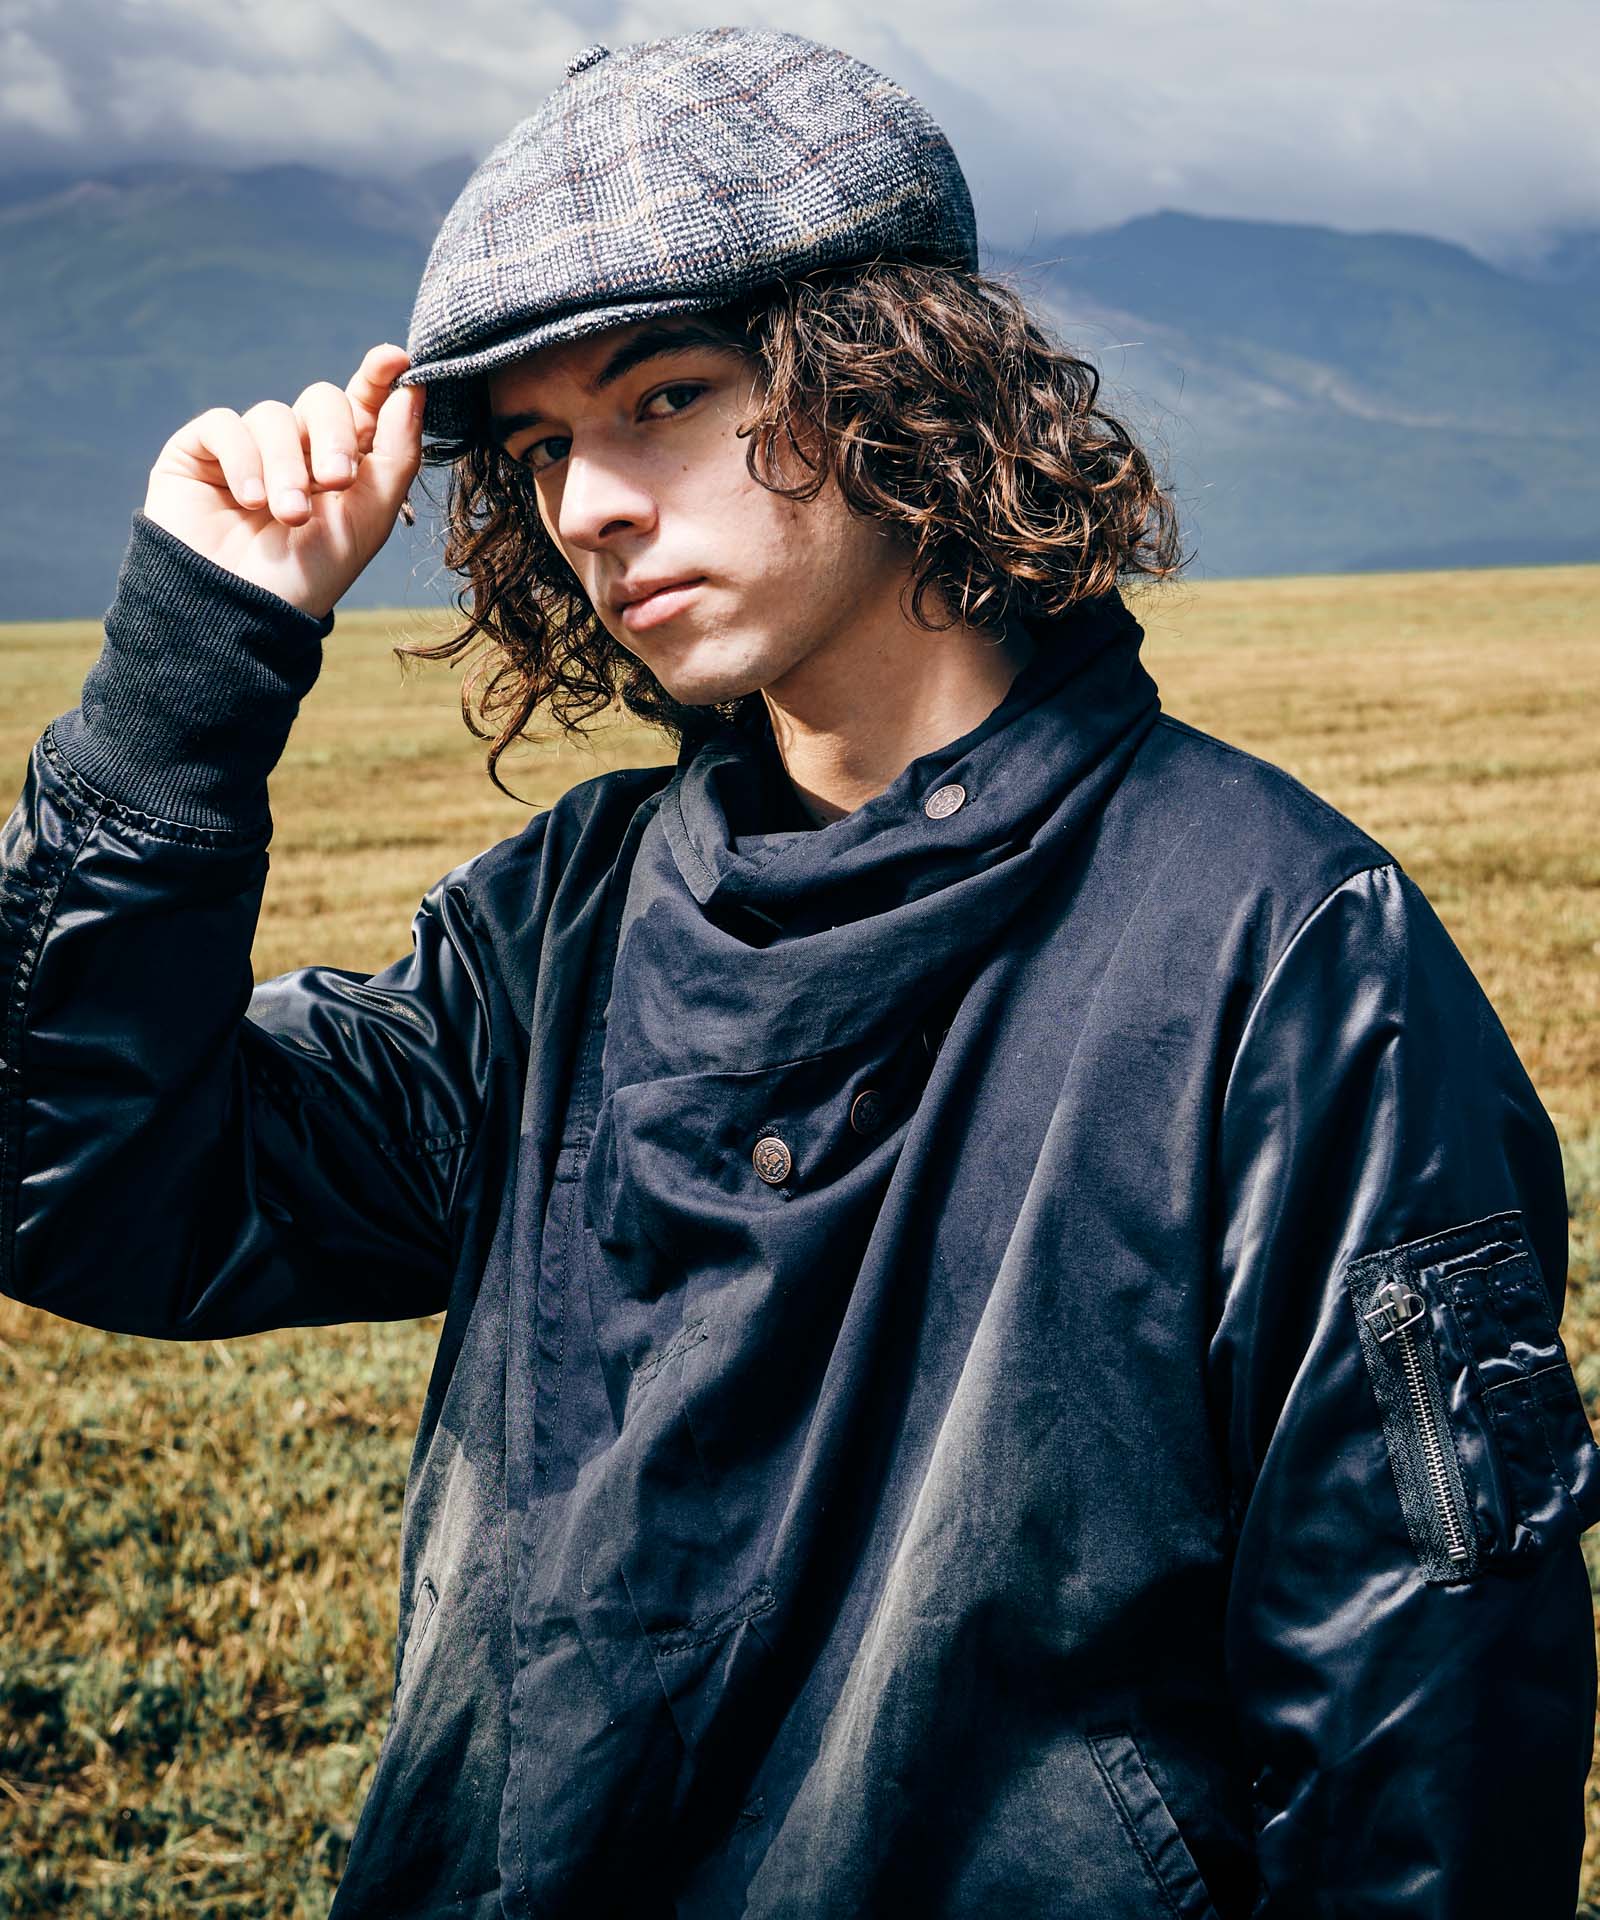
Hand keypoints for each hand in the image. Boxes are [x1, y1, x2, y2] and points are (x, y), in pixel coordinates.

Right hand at [141, 344, 424, 619]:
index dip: (377, 377)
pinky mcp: (200, 452)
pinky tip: (248, 500)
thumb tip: (411, 387)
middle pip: (323, 400)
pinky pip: (225, 424)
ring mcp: (248, 449)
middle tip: (336, 481)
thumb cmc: (310, 575)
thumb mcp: (369, 518)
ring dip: (286, 466)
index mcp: (343, 464)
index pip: (362, 406)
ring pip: (273, 415)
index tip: (395, 359)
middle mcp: (297, 450)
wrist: (243, 611)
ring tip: (287, 516)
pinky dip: (242, 459)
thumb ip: (396, 453)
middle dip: (334, 437)